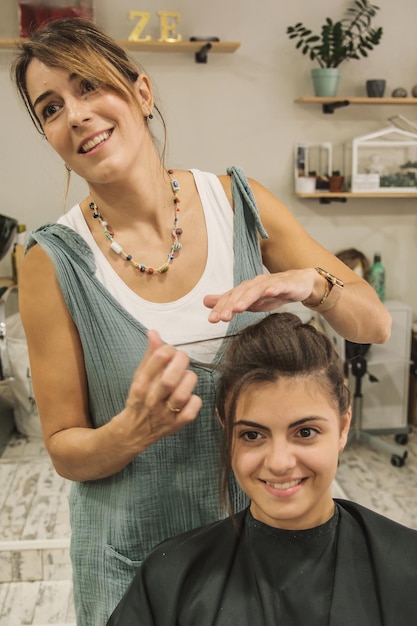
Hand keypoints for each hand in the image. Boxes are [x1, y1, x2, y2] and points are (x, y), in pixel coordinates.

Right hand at [120, 330, 201, 449]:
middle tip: (182, 358)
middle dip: (181, 362)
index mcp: (140, 385)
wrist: (134, 431)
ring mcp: (164, 414)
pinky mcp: (176, 425)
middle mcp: (151, 400)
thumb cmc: (140, 398)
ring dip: (188, 380)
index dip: (169, 349)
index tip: (171, 350)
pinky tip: (189, 395)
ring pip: (182, 394)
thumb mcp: (140, 375)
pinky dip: (195, 400)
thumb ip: (150, 355)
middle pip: (170, 379)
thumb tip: (153, 332)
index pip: (158, 359)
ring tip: (186, 377)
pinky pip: (192, 411)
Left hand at [203, 269, 316, 321]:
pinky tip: (270, 293)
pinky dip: (274, 289)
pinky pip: (280, 286)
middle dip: (231, 305)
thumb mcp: (248, 300)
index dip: (221, 308)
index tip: (212, 320)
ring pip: (257, 289)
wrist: (299, 284)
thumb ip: (229, 301)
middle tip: (222, 317)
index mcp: (246, 289)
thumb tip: (205, 301)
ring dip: (247, 298)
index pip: (231, 298)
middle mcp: (256, 283)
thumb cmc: (272, 293)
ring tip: (239, 308)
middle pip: (241, 293)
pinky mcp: (286, 284)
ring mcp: (271, 283)